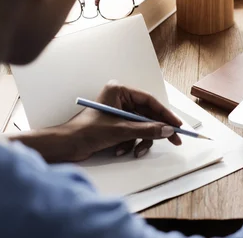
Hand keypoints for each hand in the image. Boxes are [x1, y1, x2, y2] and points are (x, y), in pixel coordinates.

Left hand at [58, 81, 182, 161]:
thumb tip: (167, 130)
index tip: (177, 125)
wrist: (65, 146)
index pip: (150, 101)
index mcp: (119, 91)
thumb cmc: (86, 131)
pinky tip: (120, 150)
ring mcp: (118, 113)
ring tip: (136, 151)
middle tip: (174, 140)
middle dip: (156, 130)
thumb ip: (147, 130)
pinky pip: (133, 133)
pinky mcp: (115, 125)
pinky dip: (130, 143)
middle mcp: (120, 100)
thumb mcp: (121, 131)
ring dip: (140, 140)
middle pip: (148, 115)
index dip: (165, 114)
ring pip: (142, 126)